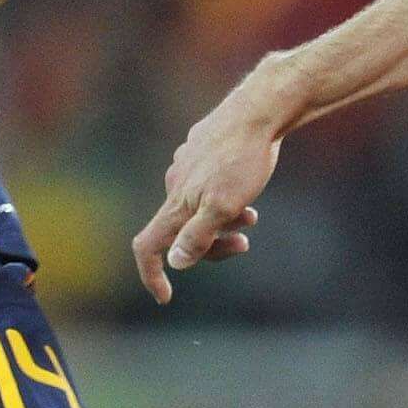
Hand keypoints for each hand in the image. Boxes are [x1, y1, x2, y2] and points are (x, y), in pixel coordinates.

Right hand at [132, 78, 287, 301]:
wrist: (260, 111)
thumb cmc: (244, 159)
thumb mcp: (224, 206)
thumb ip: (197, 236)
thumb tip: (175, 262)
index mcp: (177, 203)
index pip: (148, 246)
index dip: (151, 275)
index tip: (167, 296)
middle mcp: (175, 186)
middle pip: (182, 232)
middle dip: (211, 247)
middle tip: (244, 245)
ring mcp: (187, 167)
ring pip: (198, 209)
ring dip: (224, 223)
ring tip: (252, 217)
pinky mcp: (201, 152)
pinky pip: (206, 187)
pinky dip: (225, 199)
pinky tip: (247, 185)